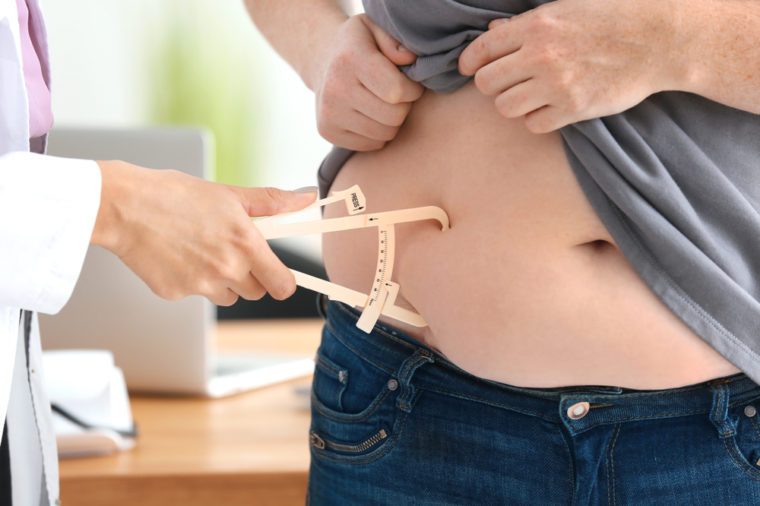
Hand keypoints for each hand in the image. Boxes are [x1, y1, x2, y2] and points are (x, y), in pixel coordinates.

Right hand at [92, 161, 316, 305]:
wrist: (124, 206)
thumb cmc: (175, 195)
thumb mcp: (230, 195)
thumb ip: (272, 202)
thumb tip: (307, 199)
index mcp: (245, 245)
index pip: (282, 284)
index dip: (283, 281)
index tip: (277, 274)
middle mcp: (226, 269)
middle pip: (257, 292)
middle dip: (251, 277)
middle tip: (231, 251)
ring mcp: (200, 285)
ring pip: (227, 296)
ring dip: (222, 281)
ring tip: (201, 250)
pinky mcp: (176, 294)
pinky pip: (196, 294)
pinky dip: (191, 280)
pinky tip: (177, 256)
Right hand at [307, 14, 424, 150]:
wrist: (321, 60)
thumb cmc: (359, 44)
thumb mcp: (376, 29)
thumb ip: (396, 42)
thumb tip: (410, 60)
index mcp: (350, 59)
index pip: (396, 91)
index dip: (412, 90)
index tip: (410, 83)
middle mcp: (335, 89)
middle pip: (393, 116)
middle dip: (404, 106)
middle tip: (397, 95)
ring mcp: (329, 114)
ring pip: (385, 134)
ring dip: (392, 121)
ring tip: (383, 103)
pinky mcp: (327, 132)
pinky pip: (371, 145)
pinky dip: (378, 133)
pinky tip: (369, 114)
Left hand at [458, 0, 681, 133]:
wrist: (660, 39)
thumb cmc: (613, 17)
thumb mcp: (567, 8)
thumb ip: (525, 23)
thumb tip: (492, 32)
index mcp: (536, 25)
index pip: (482, 50)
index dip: (470, 62)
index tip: (470, 69)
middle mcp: (540, 55)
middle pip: (487, 83)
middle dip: (492, 84)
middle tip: (507, 82)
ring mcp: (556, 85)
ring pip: (504, 107)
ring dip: (512, 104)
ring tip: (528, 96)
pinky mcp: (573, 109)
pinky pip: (533, 125)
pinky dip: (537, 119)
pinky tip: (549, 108)